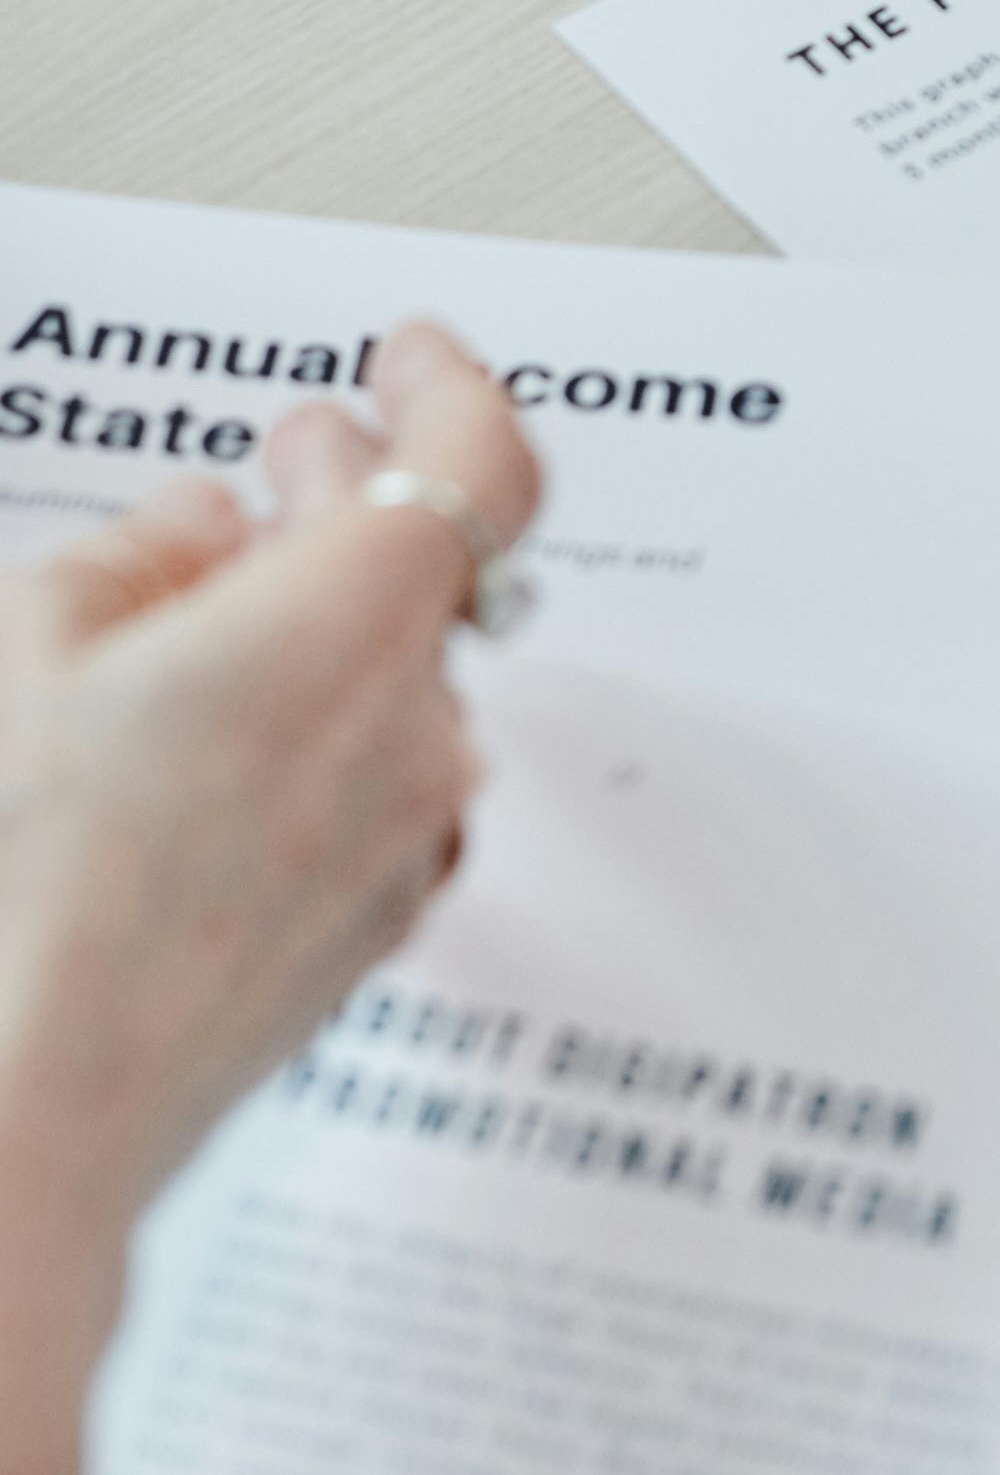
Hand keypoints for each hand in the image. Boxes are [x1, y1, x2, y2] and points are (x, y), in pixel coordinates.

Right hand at [0, 321, 533, 1474]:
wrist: (12, 1120)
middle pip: (428, 571)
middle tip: (298, 451)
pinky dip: (317, 734)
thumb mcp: (29, 646)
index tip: (408, 354)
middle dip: (358, 494)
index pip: (477, 459)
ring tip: (218, 601)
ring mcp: (397, 846)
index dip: (447, 386)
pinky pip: (366, 789)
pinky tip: (214, 740)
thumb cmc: (13, 889)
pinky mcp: (359, 935)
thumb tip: (196, 529)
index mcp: (348, 627)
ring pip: (392, 686)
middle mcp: (410, 734)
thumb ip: (140, 557)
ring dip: (327, 624)